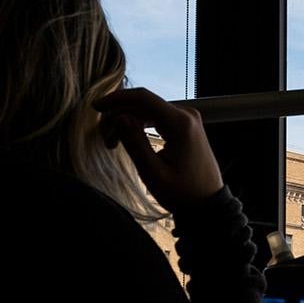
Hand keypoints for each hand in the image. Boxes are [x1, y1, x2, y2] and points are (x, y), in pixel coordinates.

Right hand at [94, 88, 223, 212]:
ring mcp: (188, 120)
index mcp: (180, 123)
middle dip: (119, 115)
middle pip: (144, 104)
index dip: (116, 99)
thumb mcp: (153, 173)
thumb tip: (119, 118)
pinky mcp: (186, 127)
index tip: (95, 106)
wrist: (208, 204)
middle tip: (105, 140)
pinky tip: (128, 139)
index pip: (143, 98)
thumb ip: (135, 143)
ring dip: (128, 122)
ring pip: (149, 111)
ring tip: (113, 144)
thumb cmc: (182, 193)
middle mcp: (186, 115)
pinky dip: (140, 125)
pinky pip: (157, 118)